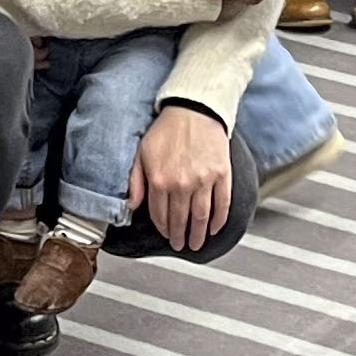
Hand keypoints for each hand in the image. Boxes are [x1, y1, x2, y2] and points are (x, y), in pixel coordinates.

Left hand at [128, 102, 234, 252]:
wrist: (194, 109)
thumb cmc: (167, 129)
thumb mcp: (141, 153)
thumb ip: (135, 181)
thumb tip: (132, 206)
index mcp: (159, 180)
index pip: (160, 215)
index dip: (163, 228)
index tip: (167, 235)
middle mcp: (182, 184)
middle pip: (180, 220)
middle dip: (180, 237)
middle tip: (181, 245)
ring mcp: (204, 180)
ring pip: (201, 217)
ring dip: (198, 235)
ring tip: (196, 244)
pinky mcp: (222, 174)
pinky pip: (222, 204)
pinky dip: (219, 220)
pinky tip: (215, 228)